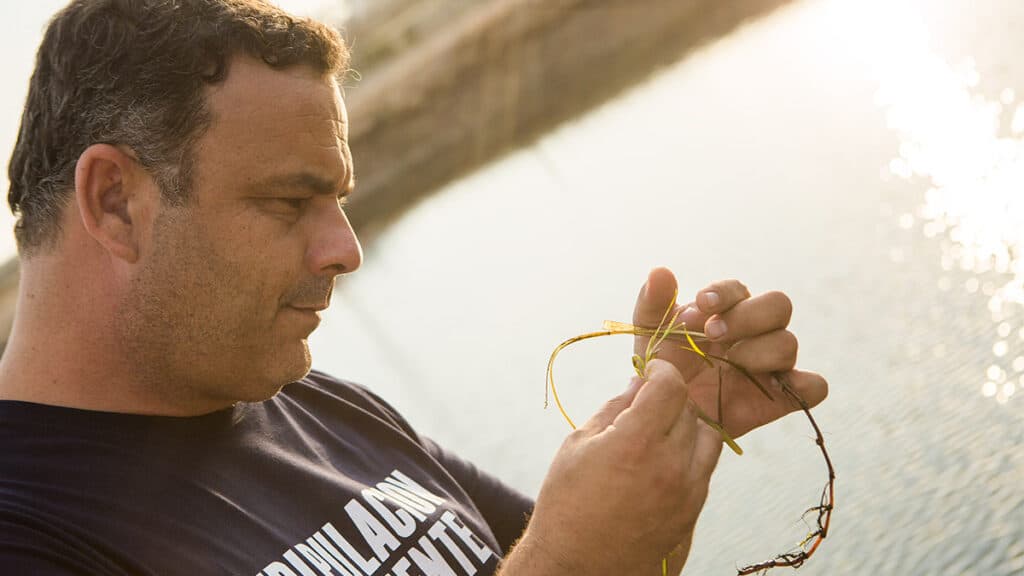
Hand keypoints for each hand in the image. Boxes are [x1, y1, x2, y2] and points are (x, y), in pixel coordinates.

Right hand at [502, 360, 722, 574]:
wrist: (576, 566)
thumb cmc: (567, 504)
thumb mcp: (578, 445)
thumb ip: (615, 408)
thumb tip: (638, 383)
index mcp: (636, 444)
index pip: (670, 386)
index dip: (661, 370)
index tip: (652, 370)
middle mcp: (669, 467)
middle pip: (689, 409)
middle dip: (669, 398)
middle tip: (646, 402)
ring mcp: (686, 493)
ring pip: (707, 437)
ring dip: (687, 425)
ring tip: (658, 432)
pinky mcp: (692, 513)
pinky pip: (705, 469)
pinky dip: (690, 455)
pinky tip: (661, 461)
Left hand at [633, 267, 828, 437]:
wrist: (668, 413)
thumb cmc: (663, 366)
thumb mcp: (650, 334)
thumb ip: (653, 302)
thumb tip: (660, 272)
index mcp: (729, 310)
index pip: (739, 289)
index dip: (724, 294)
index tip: (700, 305)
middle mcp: (757, 332)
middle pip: (778, 305)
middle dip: (747, 316)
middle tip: (713, 334)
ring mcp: (771, 364)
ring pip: (789, 343)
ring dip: (759, 350)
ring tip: (731, 363)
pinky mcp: (782, 397)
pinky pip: (814, 386)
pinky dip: (804, 385)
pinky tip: (772, 388)